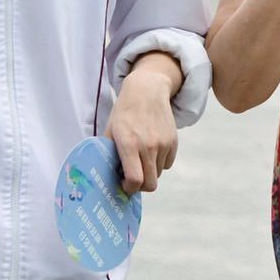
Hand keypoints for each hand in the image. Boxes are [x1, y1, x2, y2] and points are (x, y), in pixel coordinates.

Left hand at [105, 53, 180, 194]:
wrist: (147, 91)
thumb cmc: (124, 112)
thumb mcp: (110, 130)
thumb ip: (108, 153)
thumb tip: (105, 175)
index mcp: (129, 145)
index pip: (135, 180)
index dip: (129, 188)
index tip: (124, 185)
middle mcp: (148, 146)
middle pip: (150, 184)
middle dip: (141, 186)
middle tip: (133, 178)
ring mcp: (163, 144)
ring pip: (158, 174)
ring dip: (150, 172)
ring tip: (141, 159)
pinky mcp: (173, 142)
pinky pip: (167, 163)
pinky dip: (160, 162)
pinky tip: (151, 150)